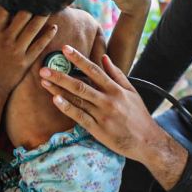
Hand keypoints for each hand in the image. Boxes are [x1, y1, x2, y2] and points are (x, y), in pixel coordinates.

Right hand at [0, 7, 56, 94]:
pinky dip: (48, 35)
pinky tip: (54, 27)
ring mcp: (16, 50)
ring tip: (50, 7)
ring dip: (43, 16)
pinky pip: (39, 45)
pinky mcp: (25, 61)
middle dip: (32, 4)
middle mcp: (6, 39)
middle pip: (22, 15)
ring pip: (33, 28)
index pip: (4, 10)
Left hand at [39, 45, 160, 162]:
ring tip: (44, 81)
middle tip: (44, 68)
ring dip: (59, 89)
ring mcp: (102, 115)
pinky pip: (79, 117)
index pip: (94, 70)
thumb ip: (117, 74)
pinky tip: (55, 100)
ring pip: (77, 99)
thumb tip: (104, 57)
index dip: (79, 59)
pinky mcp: (97, 129)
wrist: (147, 142)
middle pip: (80, 85)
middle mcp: (108, 100)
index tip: (65, 49)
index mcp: (116, 89)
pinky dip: (67, 108)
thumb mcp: (132, 92)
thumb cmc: (139, 116)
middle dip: (61, 76)